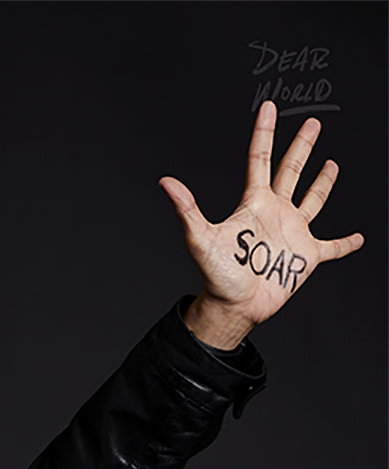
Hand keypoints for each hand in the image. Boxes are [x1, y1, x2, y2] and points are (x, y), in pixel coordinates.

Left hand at [159, 99, 364, 347]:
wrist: (234, 305)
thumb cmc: (216, 275)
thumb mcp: (201, 238)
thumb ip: (187, 209)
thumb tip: (165, 182)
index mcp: (254, 204)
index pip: (261, 159)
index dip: (265, 132)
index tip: (269, 107)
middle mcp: (275, 213)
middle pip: (291, 171)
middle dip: (302, 146)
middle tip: (312, 123)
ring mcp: (292, 233)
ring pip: (312, 200)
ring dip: (323, 183)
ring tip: (332, 164)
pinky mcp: (306, 256)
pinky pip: (332, 247)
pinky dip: (346, 243)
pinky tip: (358, 238)